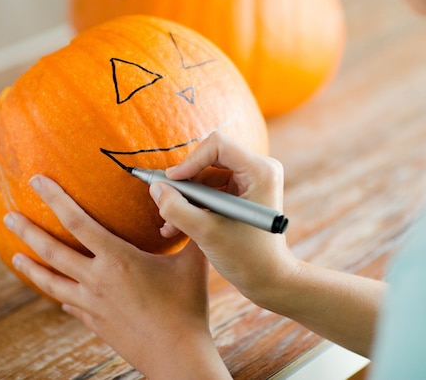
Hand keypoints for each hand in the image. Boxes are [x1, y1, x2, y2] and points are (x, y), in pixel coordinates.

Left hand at [4, 175, 230, 379]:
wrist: (177, 356)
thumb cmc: (188, 308)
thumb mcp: (194, 263)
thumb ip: (192, 228)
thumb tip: (194, 203)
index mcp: (117, 260)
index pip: (77, 222)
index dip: (55, 198)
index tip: (36, 181)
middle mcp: (97, 280)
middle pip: (53, 251)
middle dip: (28, 230)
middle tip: (8, 216)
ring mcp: (92, 304)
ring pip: (52, 282)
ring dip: (31, 266)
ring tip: (16, 255)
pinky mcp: (95, 323)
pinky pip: (70, 305)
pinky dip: (61, 296)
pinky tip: (58, 298)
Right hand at [149, 131, 299, 307]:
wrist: (270, 281)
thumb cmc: (248, 259)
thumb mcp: (207, 233)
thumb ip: (176, 209)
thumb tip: (155, 188)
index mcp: (260, 171)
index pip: (217, 146)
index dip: (189, 161)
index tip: (170, 183)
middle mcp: (258, 170)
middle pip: (209, 159)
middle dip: (185, 184)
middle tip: (165, 202)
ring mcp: (250, 181)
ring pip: (206, 176)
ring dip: (185, 199)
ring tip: (169, 223)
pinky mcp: (241, 194)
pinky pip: (210, 190)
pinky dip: (194, 205)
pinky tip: (176, 226)